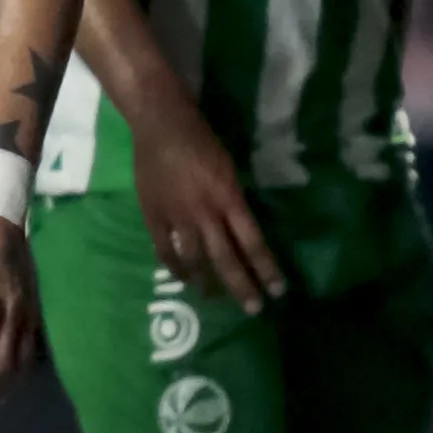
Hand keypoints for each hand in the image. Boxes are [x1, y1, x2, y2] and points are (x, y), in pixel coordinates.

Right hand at [130, 102, 284, 309]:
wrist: (160, 124)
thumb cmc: (201, 139)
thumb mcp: (228, 168)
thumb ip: (232, 200)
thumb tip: (238, 228)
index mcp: (228, 198)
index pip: (253, 242)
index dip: (266, 269)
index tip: (278, 290)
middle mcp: (205, 213)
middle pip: (226, 259)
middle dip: (242, 287)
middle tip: (253, 309)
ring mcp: (177, 217)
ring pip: (195, 260)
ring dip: (206, 283)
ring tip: (213, 297)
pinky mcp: (154, 216)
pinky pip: (165, 250)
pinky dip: (175, 267)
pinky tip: (182, 277)